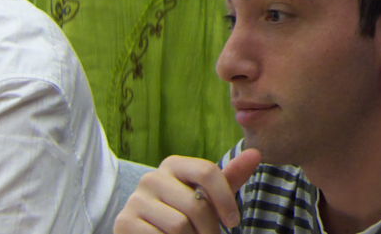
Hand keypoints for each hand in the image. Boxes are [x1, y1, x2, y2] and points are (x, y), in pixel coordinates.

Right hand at [113, 150, 261, 233]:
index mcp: (173, 165)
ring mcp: (135, 200)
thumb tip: (256, 153)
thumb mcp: (207, 197)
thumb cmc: (182, 215)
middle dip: (209, 229)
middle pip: (196, 205)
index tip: (233, 222)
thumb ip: (229, 178)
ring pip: (179, 225)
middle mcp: (151, 178)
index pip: (207, 171)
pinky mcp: (124, 222)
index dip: (225, 199)